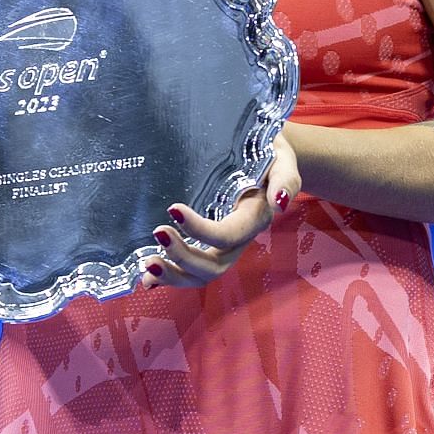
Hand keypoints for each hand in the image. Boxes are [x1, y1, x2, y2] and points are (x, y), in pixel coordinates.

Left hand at [140, 130, 299, 288]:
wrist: (267, 155)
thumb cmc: (270, 154)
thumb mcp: (283, 160)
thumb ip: (286, 180)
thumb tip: (279, 203)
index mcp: (254, 218)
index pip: (227, 235)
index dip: (200, 230)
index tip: (173, 209)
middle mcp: (238, 238)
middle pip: (214, 266)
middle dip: (183, 258)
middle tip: (157, 233)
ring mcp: (224, 246)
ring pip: (202, 274)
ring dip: (174, 275)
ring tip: (149, 266)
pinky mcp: (209, 244)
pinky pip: (192, 269)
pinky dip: (170, 278)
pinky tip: (147, 279)